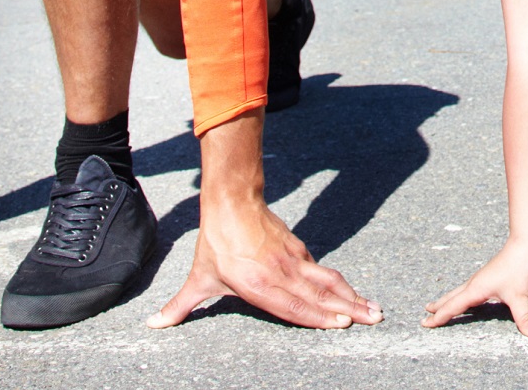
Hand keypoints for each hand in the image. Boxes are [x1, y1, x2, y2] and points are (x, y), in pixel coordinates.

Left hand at [148, 195, 380, 328]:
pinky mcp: (298, 251)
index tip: (342, 324)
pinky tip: (351, 293)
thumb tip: (153, 324)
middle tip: (374, 319)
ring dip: (351, 295)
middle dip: (348, 309)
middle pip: (320, 295)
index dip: (318, 316)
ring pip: (327, 281)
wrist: (231, 202)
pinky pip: (322, 270)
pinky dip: (340, 283)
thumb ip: (180, 306)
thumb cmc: (215, 244)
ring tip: (373, 308)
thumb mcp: (198, 278)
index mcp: (258, 285)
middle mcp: (280, 274)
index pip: (293, 306)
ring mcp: (292, 261)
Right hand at [422, 238, 527, 336]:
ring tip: (436, 306)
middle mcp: (475, 283)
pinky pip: (469, 289)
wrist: (526, 242)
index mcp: (477, 289)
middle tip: (424, 316)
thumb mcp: (521, 295)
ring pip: (459, 292)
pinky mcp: (489, 276)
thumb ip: (524, 317)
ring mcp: (482, 279)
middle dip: (438, 308)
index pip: (453, 306)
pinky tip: (467, 298)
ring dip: (447, 301)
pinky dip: (460, 296)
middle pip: (451, 298)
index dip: (439, 317)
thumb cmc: (521, 266)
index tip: (424, 324)